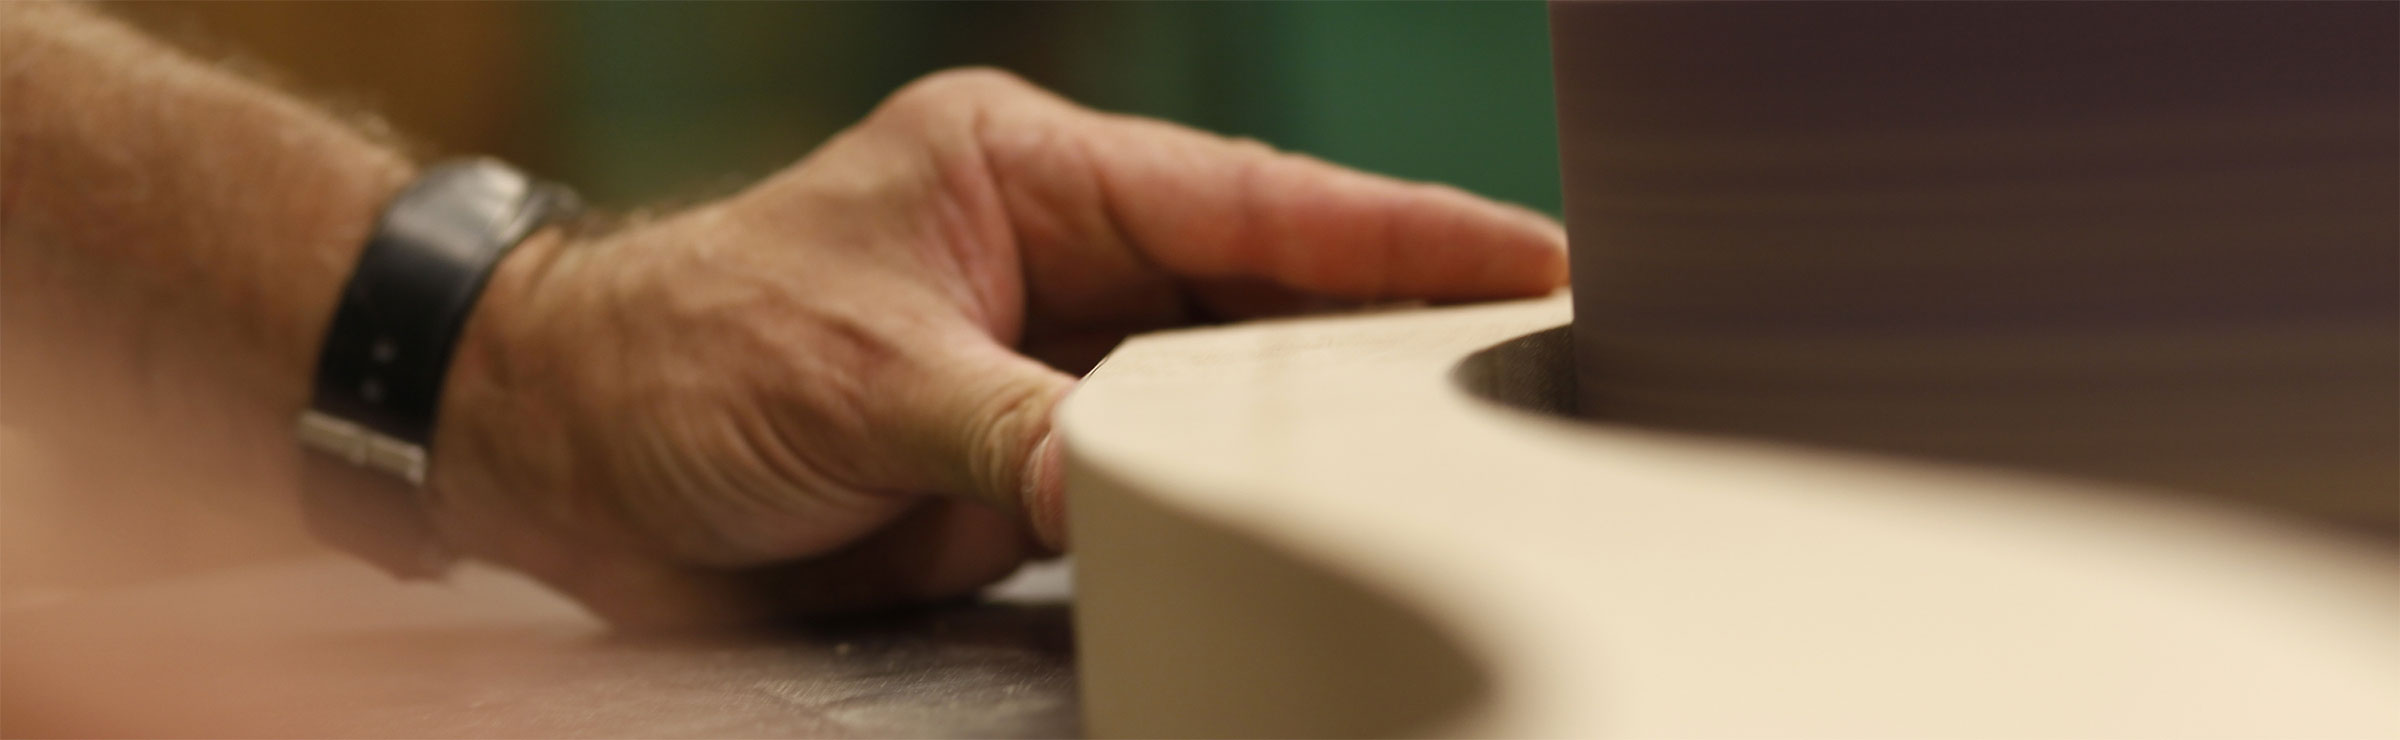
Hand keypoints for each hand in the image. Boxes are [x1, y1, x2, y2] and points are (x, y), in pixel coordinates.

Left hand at [428, 69, 1566, 626]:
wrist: (566, 447)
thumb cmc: (685, 358)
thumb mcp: (861, 379)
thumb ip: (1016, 433)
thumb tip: (1137, 493)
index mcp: (1027, 174)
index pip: (1251, 203)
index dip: (1400, 233)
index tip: (1532, 254)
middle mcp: (1057, 255)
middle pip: (1270, 289)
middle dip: (1395, 325)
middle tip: (1539, 362)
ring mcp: (1048, 355)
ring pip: (1229, 383)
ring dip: (1324, 417)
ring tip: (1460, 448)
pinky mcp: (1023, 451)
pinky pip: (1159, 469)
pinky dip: (1230, 494)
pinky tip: (1308, 515)